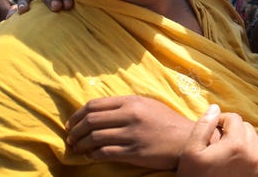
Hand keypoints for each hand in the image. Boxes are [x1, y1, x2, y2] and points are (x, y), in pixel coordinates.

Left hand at [65, 95, 194, 169]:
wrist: (187, 139)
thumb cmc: (167, 122)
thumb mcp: (148, 105)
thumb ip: (126, 105)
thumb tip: (99, 111)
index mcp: (133, 101)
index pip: (94, 105)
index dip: (77, 115)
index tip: (71, 124)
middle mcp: (131, 115)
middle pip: (91, 121)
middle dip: (75, 131)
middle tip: (70, 138)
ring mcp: (132, 134)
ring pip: (94, 138)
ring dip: (80, 145)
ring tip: (78, 149)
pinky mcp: (134, 152)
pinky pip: (105, 153)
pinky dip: (93, 155)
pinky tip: (91, 156)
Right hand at [178, 105, 257, 176]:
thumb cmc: (196, 176)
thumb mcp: (191, 151)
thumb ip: (203, 126)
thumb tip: (216, 107)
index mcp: (237, 143)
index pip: (233, 118)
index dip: (221, 120)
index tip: (214, 128)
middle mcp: (254, 152)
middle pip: (247, 128)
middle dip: (234, 130)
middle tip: (222, 140)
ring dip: (250, 139)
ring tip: (236, 146)